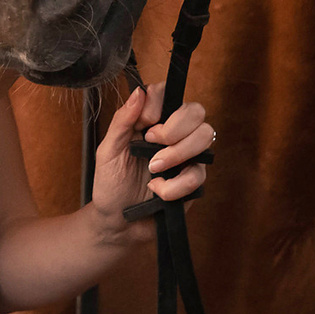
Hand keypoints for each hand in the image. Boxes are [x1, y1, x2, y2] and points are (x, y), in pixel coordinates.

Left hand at [86, 88, 213, 245]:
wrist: (117, 221)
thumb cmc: (110, 184)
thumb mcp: (108, 151)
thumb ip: (122, 120)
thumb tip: (139, 92)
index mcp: (151, 121)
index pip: (168, 93)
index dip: (159, 104)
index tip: (144, 124)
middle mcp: (173, 134)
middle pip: (196, 111)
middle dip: (175, 128)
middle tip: (151, 145)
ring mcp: (187, 156)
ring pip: (206, 136)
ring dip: (177, 153)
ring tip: (153, 169)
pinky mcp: (194, 180)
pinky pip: (199, 174)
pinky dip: (175, 184)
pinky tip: (158, 190)